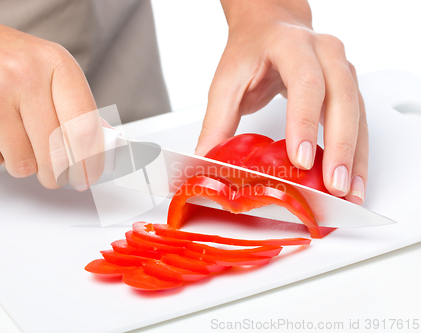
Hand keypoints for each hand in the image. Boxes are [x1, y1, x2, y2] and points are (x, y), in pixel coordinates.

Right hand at [0, 13, 104, 189]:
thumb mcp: (44, 66)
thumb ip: (71, 105)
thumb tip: (97, 146)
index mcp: (55, 63)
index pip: (85, 127)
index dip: (91, 161)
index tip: (90, 175)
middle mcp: (25, 76)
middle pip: (57, 154)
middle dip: (57, 175)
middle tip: (55, 177)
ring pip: (24, 163)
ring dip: (21, 162)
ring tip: (11, 138)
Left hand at [195, 0, 367, 204]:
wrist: (270, 27)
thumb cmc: (251, 50)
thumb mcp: (228, 81)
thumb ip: (217, 121)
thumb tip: (206, 160)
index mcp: (292, 46)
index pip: (305, 82)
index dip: (304, 121)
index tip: (300, 159)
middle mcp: (325, 53)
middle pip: (341, 99)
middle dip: (340, 147)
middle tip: (332, 185)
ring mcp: (342, 69)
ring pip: (357, 114)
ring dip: (356, 157)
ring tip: (349, 193)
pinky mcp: (348, 89)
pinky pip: (360, 122)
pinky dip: (358, 154)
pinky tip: (354, 180)